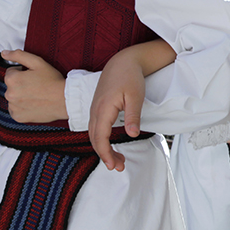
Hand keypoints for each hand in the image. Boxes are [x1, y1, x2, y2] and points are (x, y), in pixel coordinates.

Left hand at [2, 50, 66, 122]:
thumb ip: (19, 55)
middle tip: (37, 85)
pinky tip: (34, 104)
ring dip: (21, 96)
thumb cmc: (53, 81)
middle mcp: (9, 94)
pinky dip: (22, 108)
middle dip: (21, 84)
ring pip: (14, 98)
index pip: (11, 72)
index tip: (34, 76)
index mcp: (12, 79)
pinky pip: (16, 110)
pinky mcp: (18, 117)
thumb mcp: (38, 62)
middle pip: (11, 86)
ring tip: (37, 95)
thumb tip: (4, 53)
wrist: (65, 100)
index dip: (23, 72)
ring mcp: (13, 107)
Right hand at [88, 52, 147, 172]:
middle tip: (119, 167)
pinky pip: (95, 128)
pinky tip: (110, 146)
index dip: (105, 153)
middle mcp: (95, 110)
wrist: (122, 62)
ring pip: (93, 134)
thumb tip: (133, 134)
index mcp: (104, 108)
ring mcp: (94, 109)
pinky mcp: (97, 108)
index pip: (100, 137)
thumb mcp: (136, 96)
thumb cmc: (130, 77)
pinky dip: (101, 140)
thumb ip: (133, 116)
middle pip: (94, 139)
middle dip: (105, 155)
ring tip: (117, 160)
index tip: (112, 165)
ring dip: (103, 149)